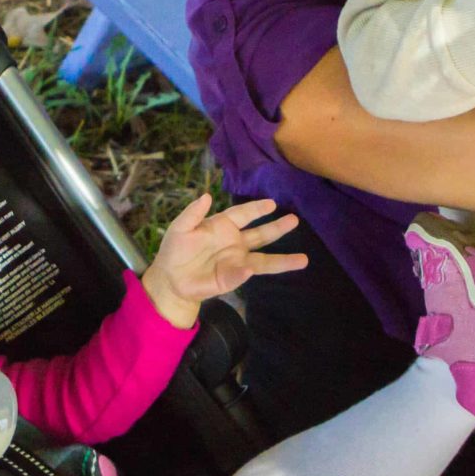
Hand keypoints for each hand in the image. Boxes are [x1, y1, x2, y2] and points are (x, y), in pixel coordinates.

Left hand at [142, 195, 305, 328]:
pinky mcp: (231, 278)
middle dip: (277, 228)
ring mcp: (236, 262)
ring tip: (304, 259)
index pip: (243, 214)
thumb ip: (193, 213)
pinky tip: (249, 268)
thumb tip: (207, 196)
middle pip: (261, 235)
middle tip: (295, 220)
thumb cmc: (176, 249)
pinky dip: (243, 272)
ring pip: (264, 260)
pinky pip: (240, 275)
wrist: (170, 278)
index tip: (272, 203)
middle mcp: (235, 243)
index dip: (256, 209)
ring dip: (282, 261)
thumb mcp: (180, 227)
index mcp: (223, 226)